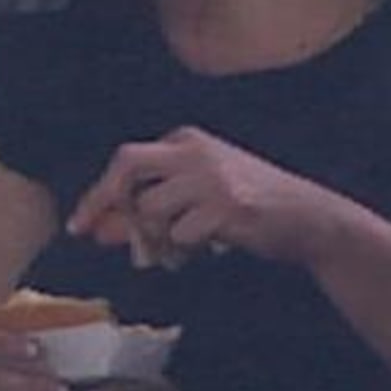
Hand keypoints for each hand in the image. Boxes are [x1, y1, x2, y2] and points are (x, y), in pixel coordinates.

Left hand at [67, 127, 347, 271]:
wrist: (310, 218)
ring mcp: (212, 177)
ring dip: (157, 240)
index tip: (79, 226)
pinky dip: (186, 250)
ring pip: (153, 211)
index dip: (99, 194)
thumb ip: (148, 211)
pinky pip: (182, 235)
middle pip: (128, 165)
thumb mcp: (194, 201)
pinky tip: (207, 248)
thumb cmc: (249, 209)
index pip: (126, 160)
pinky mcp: (228, 206)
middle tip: (94, 236)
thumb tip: (99, 230)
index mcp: (186, 140)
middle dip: (105, 201)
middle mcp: (196, 151)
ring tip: (181, 250)